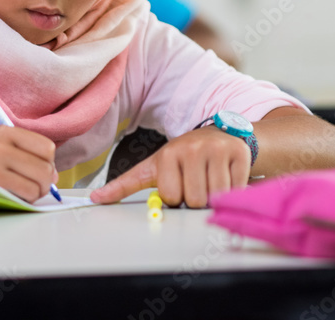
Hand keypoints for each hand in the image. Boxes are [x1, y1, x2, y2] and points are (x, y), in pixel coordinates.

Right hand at [0, 125, 57, 203]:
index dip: (48, 162)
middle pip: (45, 167)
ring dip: (35, 193)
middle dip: (45, 182)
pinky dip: (24, 200)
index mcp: (3, 131)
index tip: (39, 170)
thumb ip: (21, 153)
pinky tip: (12, 197)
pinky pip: (24, 194)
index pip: (46, 147)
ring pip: (38, 183)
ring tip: (22, 193)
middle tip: (35, 188)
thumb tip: (54, 175)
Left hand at [90, 127, 249, 207]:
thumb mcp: (153, 167)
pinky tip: (227, 174)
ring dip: (215, 195)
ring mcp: (217, 149)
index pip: (172, 197)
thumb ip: (125, 185)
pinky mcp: (239, 153)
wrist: (220, 136)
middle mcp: (192, 148)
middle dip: (197, 198)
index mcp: (168, 153)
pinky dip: (234, 189)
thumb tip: (95, 199)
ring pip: (217, 197)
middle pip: (195, 199)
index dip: (176, 196)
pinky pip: (237, 189)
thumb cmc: (183, 157)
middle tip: (197, 181)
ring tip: (211, 177)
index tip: (178, 183)